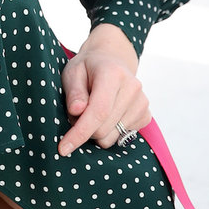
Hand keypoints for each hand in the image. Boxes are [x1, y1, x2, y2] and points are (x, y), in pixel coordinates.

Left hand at [58, 23, 150, 156]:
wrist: (111, 61)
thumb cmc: (87, 68)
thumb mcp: (72, 73)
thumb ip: (74, 92)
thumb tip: (77, 112)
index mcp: (113, 74)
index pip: (98, 111)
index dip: (80, 133)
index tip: (63, 148)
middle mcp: (133, 88)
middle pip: (103, 129)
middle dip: (83, 129)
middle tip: (76, 113)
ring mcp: (142, 103)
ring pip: (111, 138)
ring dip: (95, 131)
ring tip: (92, 111)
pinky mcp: (146, 115)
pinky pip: (121, 138)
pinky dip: (108, 132)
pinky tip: (106, 115)